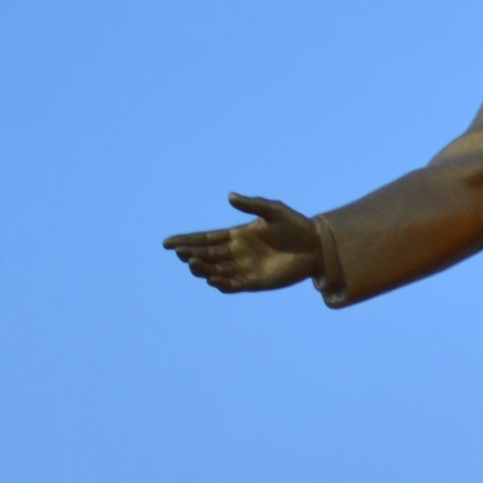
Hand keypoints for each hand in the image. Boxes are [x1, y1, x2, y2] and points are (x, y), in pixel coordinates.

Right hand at [162, 193, 322, 292]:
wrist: (316, 246)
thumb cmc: (296, 226)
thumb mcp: (274, 210)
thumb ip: (252, 204)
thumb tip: (229, 196)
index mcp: (237, 235)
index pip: (205, 239)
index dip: (186, 241)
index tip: (167, 243)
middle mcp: (236, 253)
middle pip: (205, 255)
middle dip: (190, 255)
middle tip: (179, 254)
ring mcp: (244, 268)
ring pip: (215, 271)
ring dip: (202, 269)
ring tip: (193, 264)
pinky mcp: (255, 282)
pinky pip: (232, 285)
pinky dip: (221, 284)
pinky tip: (213, 280)